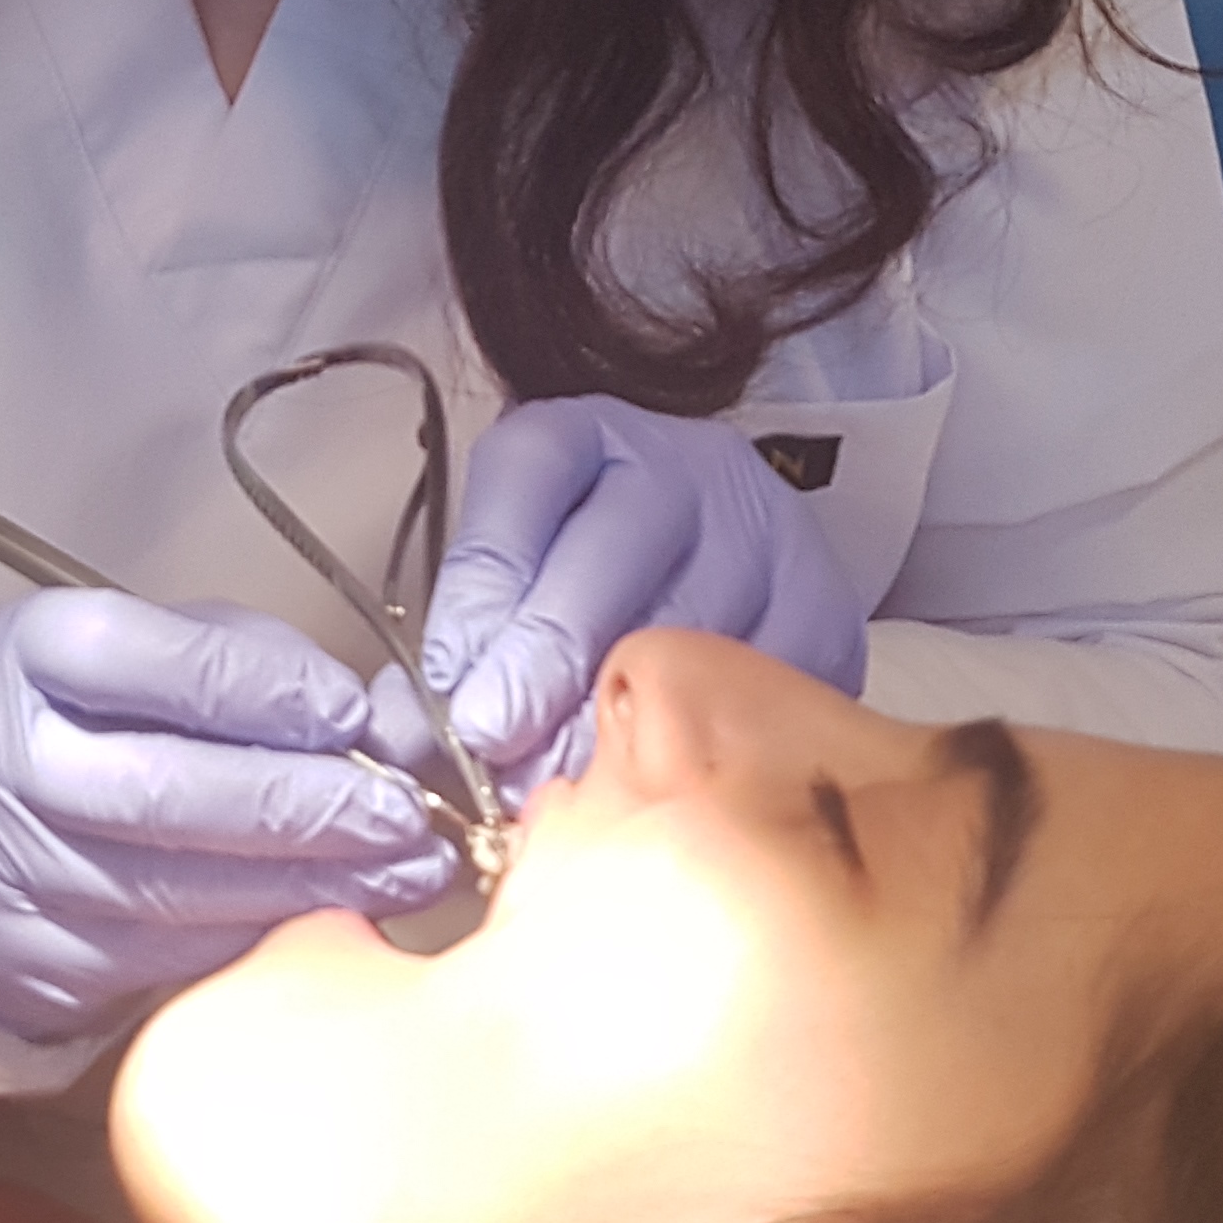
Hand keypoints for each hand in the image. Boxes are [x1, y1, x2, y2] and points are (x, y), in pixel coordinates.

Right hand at [0, 590, 462, 1040]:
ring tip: (404, 873)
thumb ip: (248, 661)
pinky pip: (169, 960)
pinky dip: (263, 936)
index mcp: (26, 653)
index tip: (355, 714)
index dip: (265, 692)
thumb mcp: (155, 642)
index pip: (151, 664)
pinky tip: (333, 916)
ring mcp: (6, 874)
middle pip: (163, 792)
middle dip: (305, 809)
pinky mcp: (29, 966)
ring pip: (175, 892)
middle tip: (402, 817)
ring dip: (309, 886)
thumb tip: (362, 722)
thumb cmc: (95, 714)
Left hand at [392, 398, 870, 799]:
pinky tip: (662, 785)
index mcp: (586, 435)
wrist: (721, 539)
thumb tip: (399, 734)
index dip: (485, 595)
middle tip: (500, 747)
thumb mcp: (513, 561)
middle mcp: (682, 467)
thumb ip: (457, 638)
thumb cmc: (589, 561)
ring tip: (569, 788)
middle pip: (611, 560)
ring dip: (621, 722)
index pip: (527, 483)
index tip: (453, 692)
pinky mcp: (823, 606)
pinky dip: (714, 741)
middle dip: (545, 667)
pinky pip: (770, 684)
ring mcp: (763, 531)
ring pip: (694, 628)